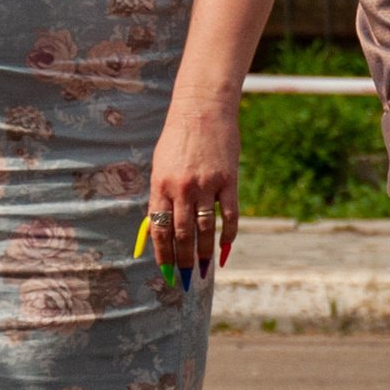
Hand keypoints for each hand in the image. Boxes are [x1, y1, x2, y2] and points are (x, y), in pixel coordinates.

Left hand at [146, 90, 242, 274]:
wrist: (202, 110)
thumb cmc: (178, 139)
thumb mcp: (160, 166)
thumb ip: (161, 195)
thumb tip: (161, 226)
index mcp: (160, 186)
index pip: (160, 229)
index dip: (163, 254)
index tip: (166, 272)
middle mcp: (181, 188)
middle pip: (182, 234)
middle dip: (182, 261)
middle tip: (185, 279)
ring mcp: (206, 185)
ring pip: (205, 229)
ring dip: (204, 253)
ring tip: (204, 269)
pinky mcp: (228, 180)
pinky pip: (229, 215)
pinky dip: (228, 235)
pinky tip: (225, 248)